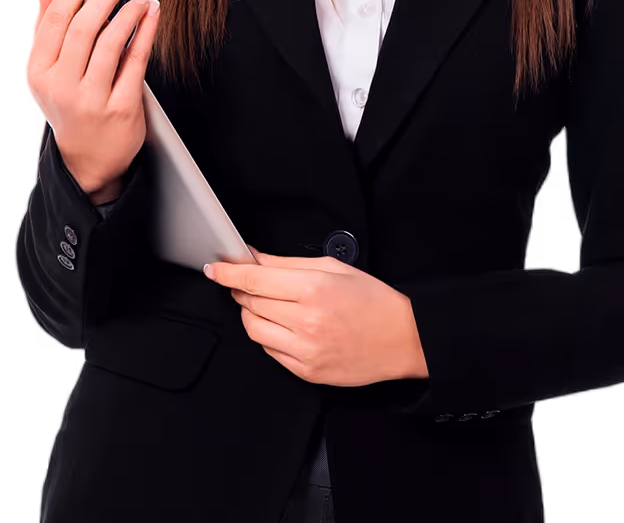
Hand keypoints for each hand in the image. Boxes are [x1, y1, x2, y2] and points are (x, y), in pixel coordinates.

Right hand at [29, 0, 160, 196]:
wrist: (88, 162)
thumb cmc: (72, 108)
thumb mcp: (51, 72)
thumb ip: (51, 30)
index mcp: (40, 70)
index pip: (57, 16)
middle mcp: (61, 85)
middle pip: (83, 26)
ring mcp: (91, 99)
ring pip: (111, 43)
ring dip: (129, 12)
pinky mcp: (120, 108)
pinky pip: (136, 61)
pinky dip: (146, 32)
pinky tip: (153, 15)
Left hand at [204, 249, 428, 387]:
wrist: (403, 339)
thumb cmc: (373, 300)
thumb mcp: (333, 268)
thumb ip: (287, 264)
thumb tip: (254, 258)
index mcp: (313, 289)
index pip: (254, 280)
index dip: (229, 273)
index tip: (215, 268)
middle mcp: (306, 322)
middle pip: (250, 303)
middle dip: (242, 290)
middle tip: (247, 281)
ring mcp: (304, 351)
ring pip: (254, 329)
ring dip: (252, 313)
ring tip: (268, 303)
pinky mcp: (306, 372)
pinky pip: (270, 351)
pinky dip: (268, 335)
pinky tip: (284, 324)